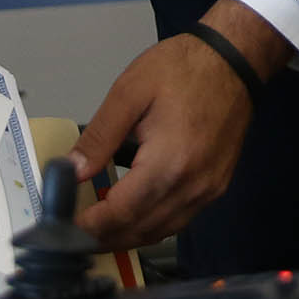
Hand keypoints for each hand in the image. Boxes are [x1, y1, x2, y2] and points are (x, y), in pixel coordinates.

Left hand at [64, 0, 285, 251]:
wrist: (235, 60)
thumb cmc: (183, 68)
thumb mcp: (130, 92)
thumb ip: (99, 137)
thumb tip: (73, 171)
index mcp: (170, 162)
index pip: (121, 213)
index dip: (90, 227)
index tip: (64, 231)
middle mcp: (192, 186)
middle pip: (140, 230)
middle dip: (103, 238)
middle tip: (72, 235)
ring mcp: (208, 190)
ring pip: (160, 231)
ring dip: (126, 236)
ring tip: (96, 228)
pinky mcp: (216, 186)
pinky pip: (178, 220)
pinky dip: (150, 225)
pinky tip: (132, 214)